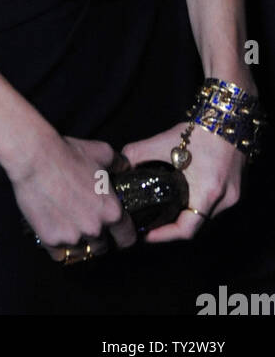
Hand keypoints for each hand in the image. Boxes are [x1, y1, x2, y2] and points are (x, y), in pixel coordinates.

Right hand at [10, 133, 136, 260]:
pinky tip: (52, 230)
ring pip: (79, 252)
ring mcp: (72, 237)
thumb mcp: (100, 152)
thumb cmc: (67, 153)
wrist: (33, 157)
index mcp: (111, 212)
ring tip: (66, 226)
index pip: (127, 239)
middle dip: (94, 238)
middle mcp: (95, 229)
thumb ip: (118, 163)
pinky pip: (58, 253)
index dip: (121, 236)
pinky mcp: (51, 240)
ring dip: (75, 243)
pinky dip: (56, 246)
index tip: (114, 233)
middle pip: (101, 247)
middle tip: (82, 222)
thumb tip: (125, 167)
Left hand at [121, 123, 243, 242]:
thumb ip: (137, 153)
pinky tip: (182, 200)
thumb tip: (119, 166)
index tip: (146, 235)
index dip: (164, 236)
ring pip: (205, 217)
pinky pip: (213, 207)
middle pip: (195, 225)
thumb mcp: (163, 141)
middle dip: (172, 227)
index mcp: (208, 191)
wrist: (227, 120)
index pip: (186, 229)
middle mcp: (224, 200)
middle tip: (150, 225)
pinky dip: (196, 206)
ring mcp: (233, 197)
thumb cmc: (197, 132)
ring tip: (162, 214)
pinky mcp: (235, 192)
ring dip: (185, 216)